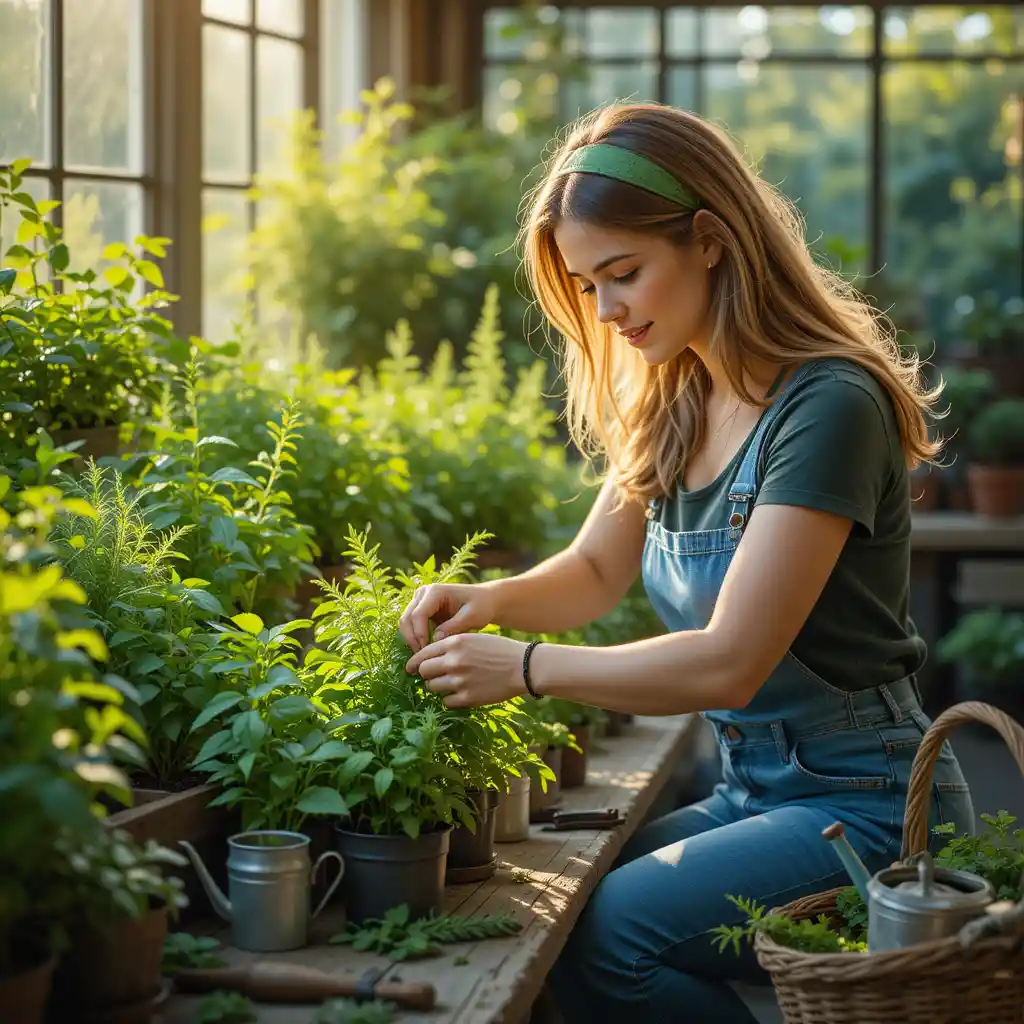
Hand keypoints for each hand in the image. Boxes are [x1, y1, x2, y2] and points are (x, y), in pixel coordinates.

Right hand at [399, 583, 497, 652]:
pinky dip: (415, 639)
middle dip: (412, 639)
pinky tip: (425, 651)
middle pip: (407, 618)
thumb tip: (435, 639)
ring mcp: (420, 602)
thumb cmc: (481, 606)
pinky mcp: (421, 611)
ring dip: (412, 640)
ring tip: (424, 656)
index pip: (418, 614)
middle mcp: (423, 594)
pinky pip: (411, 627)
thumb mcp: (472, 616)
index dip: (420, 634)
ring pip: (405, 623)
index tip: (428, 651)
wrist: (485, 601)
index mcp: (435, 591)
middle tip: (423, 657)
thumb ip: (453, 627)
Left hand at [405, 633, 527, 707]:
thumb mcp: (473, 638)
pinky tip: (461, 692)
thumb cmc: (499, 650)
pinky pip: (446, 701)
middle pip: (423, 671)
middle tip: (433, 676)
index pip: (422, 653)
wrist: (522, 667)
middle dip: (425, 674)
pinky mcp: (467, 698)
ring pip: (432, 687)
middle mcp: (453, 661)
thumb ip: (450, 645)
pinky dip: (450, 698)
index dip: (414, 662)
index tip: (410, 668)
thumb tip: (428, 657)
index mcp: (454, 643)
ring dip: (437, 686)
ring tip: (450, 683)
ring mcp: (459, 681)